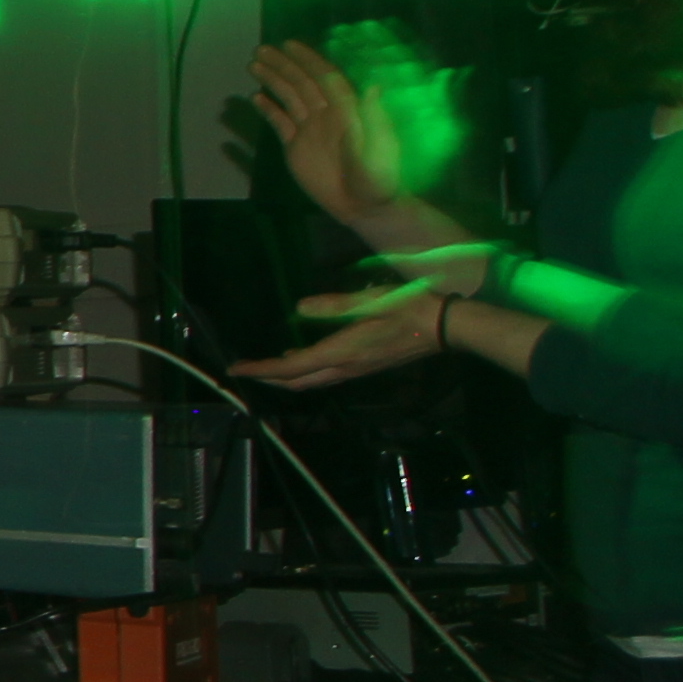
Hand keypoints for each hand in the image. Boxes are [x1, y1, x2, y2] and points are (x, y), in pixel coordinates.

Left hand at [233, 273, 449, 389]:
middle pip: (297, 381)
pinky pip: (327, 375)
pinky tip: (302, 359)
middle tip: (244, 370)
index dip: (261, 370)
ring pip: (312, 381)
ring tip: (266, 367)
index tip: (236, 368)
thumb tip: (300, 308)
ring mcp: (357, 370)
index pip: (291, 368)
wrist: (446, 327)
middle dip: (268, 378)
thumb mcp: (370, 300)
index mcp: (342, 352)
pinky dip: (306, 372)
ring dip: (287, 377)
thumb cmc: (411, 308)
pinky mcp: (366, 367)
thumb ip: (334, 305)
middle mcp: (346, 367)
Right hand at [246, 21, 466, 238]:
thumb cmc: (379, 176)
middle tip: (261, 49)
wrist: (364, 206)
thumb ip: (374, 117)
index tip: (289, 45)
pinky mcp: (296, 148)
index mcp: (346, 109)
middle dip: (283, 65)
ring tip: (253, 65)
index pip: (324, 77)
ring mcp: (310, 130)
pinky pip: (280, 123)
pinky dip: (269, 110)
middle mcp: (326, 114)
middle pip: (302, 83)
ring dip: (273, 81)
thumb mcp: (381, 147)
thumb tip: (373, 84)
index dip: (308, 60)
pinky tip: (256, 97)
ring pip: (289, 98)